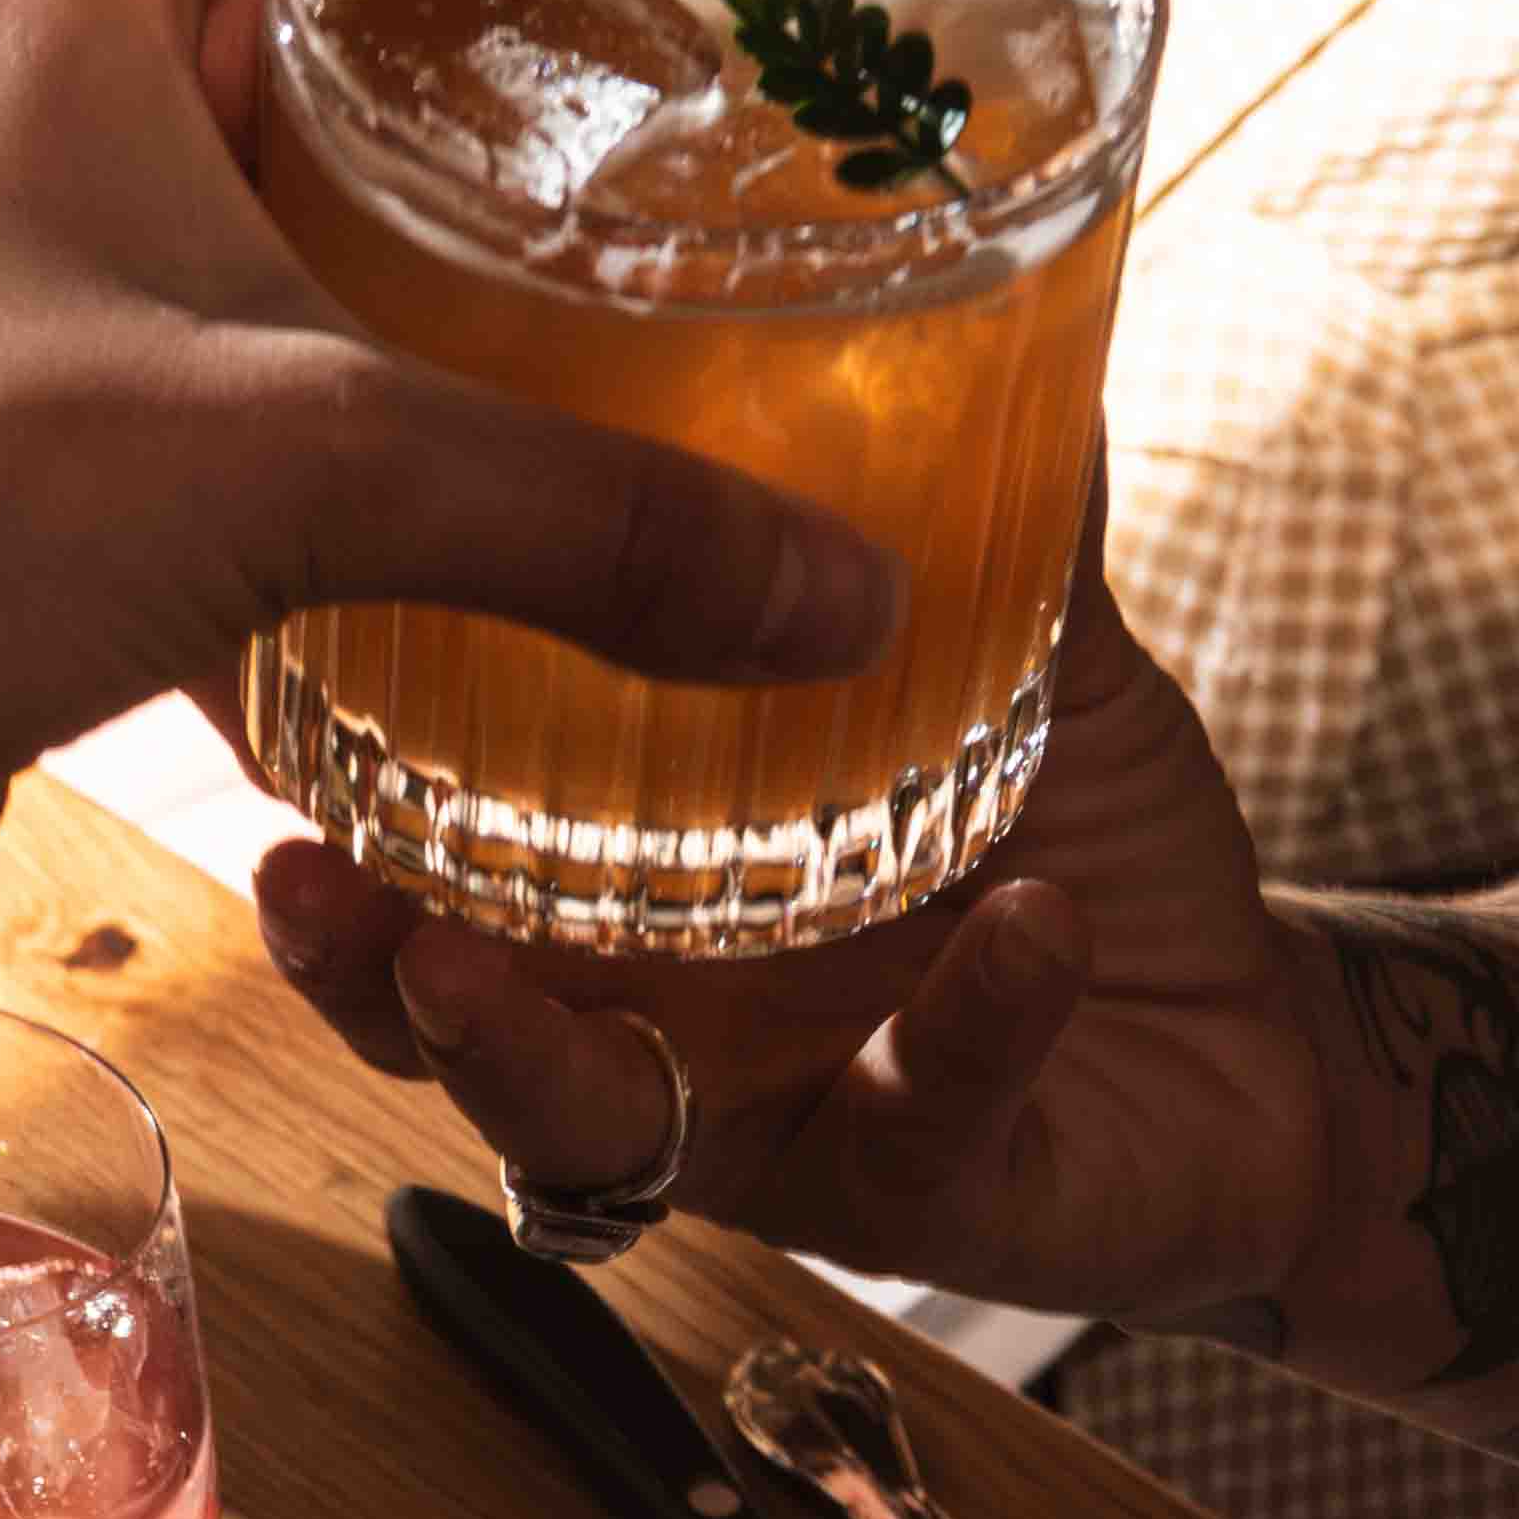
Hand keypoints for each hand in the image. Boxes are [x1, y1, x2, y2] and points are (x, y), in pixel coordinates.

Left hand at [0, 0, 897, 1212]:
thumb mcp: (306, 464)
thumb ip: (584, 517)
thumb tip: (826, 592)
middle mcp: (28, 73)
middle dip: (460, 32)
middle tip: (650, 66)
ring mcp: (18, 255)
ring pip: (254, 171)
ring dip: (401, 207)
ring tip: (600, 233)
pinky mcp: (22, 431)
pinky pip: (220, 359)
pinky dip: (335, 392)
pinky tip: (461, 448)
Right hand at [252, 537, 1338, 1332]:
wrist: (1256, 1048)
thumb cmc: (1088, 856)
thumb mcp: (1024, 666)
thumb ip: (972, 531)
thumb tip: (969, 319)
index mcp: (649, 899)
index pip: (451, 866)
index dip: (349, 815)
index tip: (263, 721)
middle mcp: (667, 1031)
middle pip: (446, 1031)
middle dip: (359, 972)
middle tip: (302, 885)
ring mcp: (771, 1129)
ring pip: (588, 1133)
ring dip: (514, 1063)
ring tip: (475, 974)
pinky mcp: (916, 1199)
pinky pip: (916, 1115)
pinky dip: (971, 1022)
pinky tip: (1024, 930)